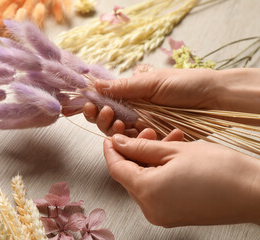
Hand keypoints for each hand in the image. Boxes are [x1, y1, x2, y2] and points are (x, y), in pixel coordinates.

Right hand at [84, 68, 259, 135]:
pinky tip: (141, 133)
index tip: (90, 105)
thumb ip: (124, 87)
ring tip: (123, 124)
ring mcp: (146, 127)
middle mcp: (136, 112)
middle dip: (102, 119)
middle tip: (106, 114)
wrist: (214, 99)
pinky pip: (140, 145)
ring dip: (116, 131)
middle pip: (110, 122)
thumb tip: (96, 85)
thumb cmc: (186, 84)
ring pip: (122, 135)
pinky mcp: (157, 140)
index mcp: (133, 95)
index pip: (107, 103)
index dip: (96, 106)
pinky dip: (136, 142)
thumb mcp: (153, 82)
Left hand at [103, 133, 259, 226]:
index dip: (111, 151)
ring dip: (149, 161)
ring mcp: (162, 215)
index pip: (116, 169)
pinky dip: (158, 173)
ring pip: (142, 182)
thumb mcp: (174, 150)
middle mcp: (151, 209)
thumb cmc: (220, 170)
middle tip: (145, 133)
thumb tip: (118, 143)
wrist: (253, 193)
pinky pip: (156, 191)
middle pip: (129, 176)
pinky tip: (171, 158)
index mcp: (147, 192)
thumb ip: (140, 147)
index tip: (110, 137)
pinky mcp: (173, 216)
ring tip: (165, 141)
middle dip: (133, 153)